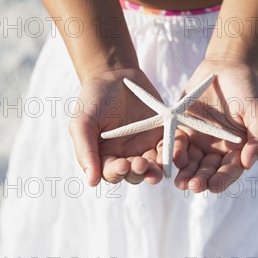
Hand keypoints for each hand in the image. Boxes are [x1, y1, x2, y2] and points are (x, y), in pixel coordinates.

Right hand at [69, 68, 166, 185]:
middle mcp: (126, 156)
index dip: (117, 173)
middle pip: (135, 175)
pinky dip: (174, 154)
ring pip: (154, 167)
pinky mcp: (162, 136)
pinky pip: (170, 149)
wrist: (114, 75)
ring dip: (156, 171)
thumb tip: (92, 182)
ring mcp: (145, 147)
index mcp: (105, 157)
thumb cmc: (93, 100)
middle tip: (141, 164)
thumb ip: (85, 151)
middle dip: (139, 172)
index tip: (122, 165)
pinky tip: (174, 155)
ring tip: (157, 168)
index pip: (112, 173)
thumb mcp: (82, 122)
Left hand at [173, 58, 257, 193]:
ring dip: (185, 174)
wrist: (227, 67)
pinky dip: (174, 153)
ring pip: (191, 164)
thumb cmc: (248, 91)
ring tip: (180, 183)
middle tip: (194, 186)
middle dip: (201, 180)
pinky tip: (172, 159)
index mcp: (237, 151)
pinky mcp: (183, 130)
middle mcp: (217, 151)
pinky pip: (177, 145)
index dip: (222, 179)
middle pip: (208, 172)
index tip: (214, 185)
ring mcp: (199, 142)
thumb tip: (248, 164)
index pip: (230, 171)